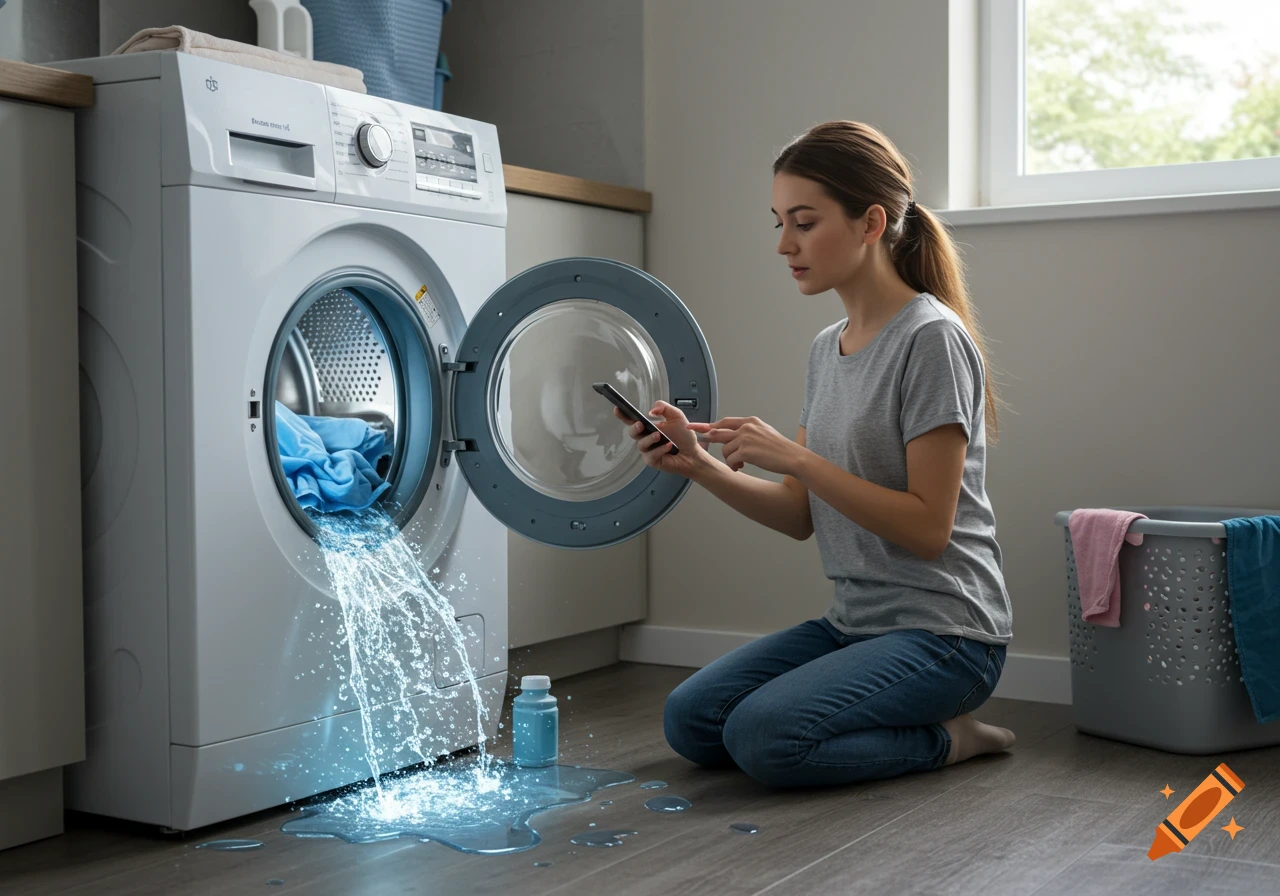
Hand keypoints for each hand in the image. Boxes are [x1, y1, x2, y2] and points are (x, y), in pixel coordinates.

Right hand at [614, 400, 705, 478]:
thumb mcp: (676, 416)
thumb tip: (651, 411)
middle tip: (641, 424)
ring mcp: (648, 450)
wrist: (693, 453)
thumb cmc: (684, 436)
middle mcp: (645, 438)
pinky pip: (651, 455)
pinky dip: (660, 450)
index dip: (623, 415)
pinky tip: (669, 446)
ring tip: (659, 436)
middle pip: (632, 432)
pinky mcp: (652, 461)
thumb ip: (664, 408)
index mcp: (648, 426)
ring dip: (649, 439)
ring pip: (641, 444)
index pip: (632, 420)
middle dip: (634, 428)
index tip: (617, 408)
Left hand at [688, 415, 803, 474]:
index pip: (724, 421)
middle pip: (718, 433)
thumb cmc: (780, 448)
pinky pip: (730, 460)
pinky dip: (733, 466)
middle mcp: (746, 427)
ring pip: (724, 450)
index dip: (709, 425)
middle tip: (701, 442)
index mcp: (750, 421)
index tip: (695, 426)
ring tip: (739, 464)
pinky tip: (740, 467)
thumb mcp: (763, 432)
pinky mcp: (746, 451)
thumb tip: (730, 435)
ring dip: (729, 459)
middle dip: (708, 438)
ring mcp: (745, 438)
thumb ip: (746, 431)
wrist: (792, 457)